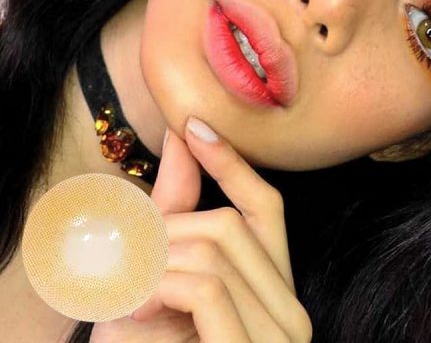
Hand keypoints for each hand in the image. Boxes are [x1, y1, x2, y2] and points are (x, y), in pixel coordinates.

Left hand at [90, 117, 311, 342]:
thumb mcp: (159, 273)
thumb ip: (177, 205)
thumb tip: (185, 137)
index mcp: (273, 285)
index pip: (266, 205)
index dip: (231, 162)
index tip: (194, 124)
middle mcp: (291, 309)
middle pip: (231, 223)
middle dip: (167, 229)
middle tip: (124, 257)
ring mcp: (279, 337)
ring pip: (215, 250)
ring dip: (154, 262)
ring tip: (123, 295)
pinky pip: (206, 285)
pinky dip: (159, 287)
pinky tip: (131, 315)